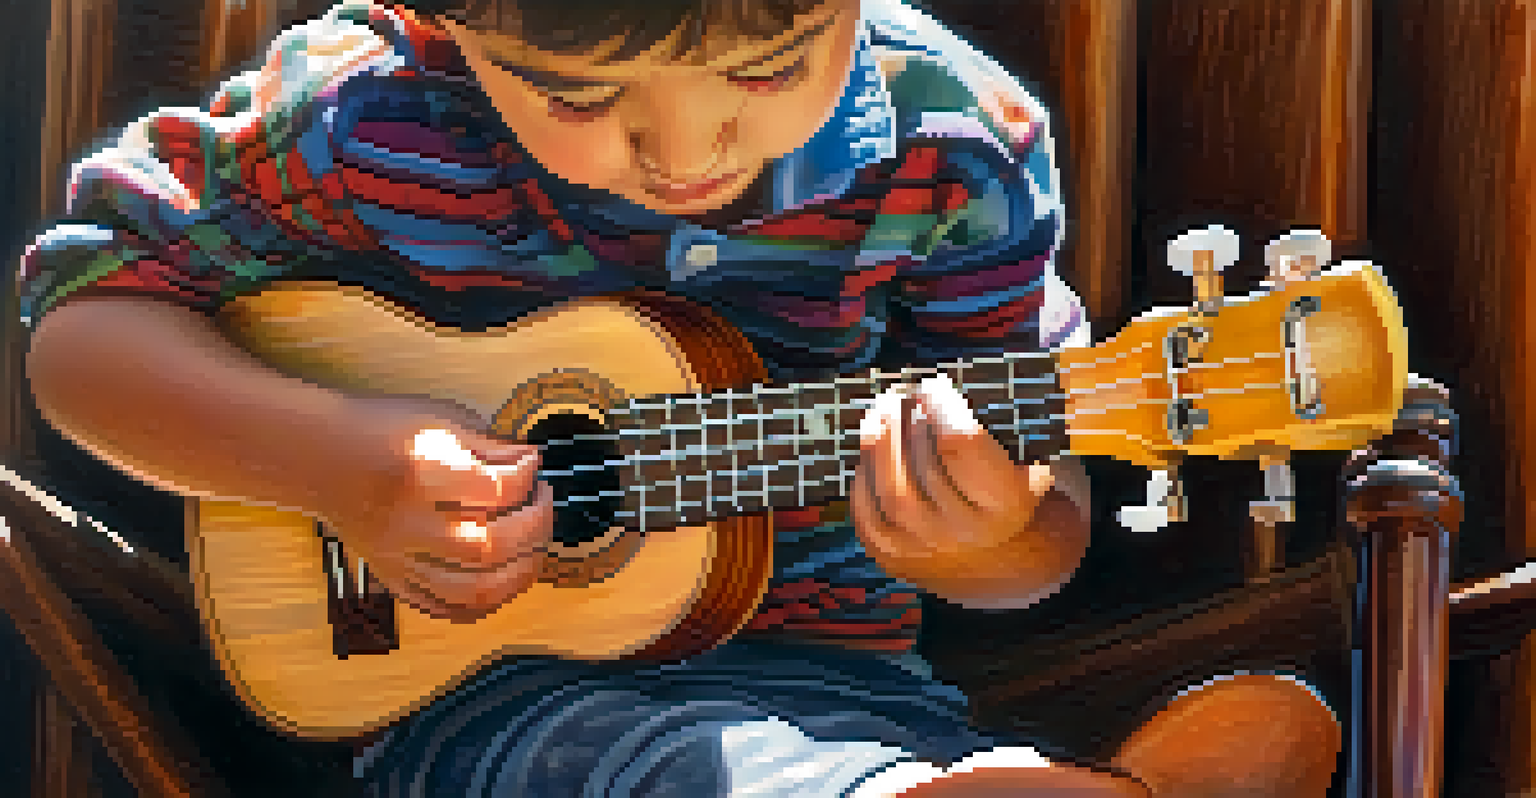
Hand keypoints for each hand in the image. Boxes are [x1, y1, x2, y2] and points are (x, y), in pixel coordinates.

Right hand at [318, 396, 553, 622]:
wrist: (320, 458)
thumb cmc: (380, 431)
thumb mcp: (439, 419)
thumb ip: (489, 445)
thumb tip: (531, 463)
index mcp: (420, 471)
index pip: (495, 489)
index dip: (526, 478)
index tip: (531, 465)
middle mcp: (408, 522)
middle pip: (489, 545)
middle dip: (534, 525)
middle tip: (541, 502)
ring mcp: (399, 558)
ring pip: (473, 589)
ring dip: (519, 573)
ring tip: (534, 546)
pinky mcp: (394, 578)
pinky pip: (445, 608)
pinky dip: (483, 603)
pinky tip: (503, 579)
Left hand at [851, 374, 1054, 570]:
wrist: (991, 549)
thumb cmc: (1002, 483)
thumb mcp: (1020, 457)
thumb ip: (993, 426)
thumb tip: (936, 387)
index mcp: (1008, 502)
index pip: (963, 443)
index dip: (941, 406)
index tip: (933, 385)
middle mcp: (969, 531)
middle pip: (925, 466)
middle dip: (906, 421)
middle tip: (900, 394)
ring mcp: (929, 547)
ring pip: (892, 492)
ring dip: (880, 443)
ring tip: (881, 411)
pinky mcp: (895, 554)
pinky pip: (867, 513)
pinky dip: (864, 475)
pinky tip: (872, 450)